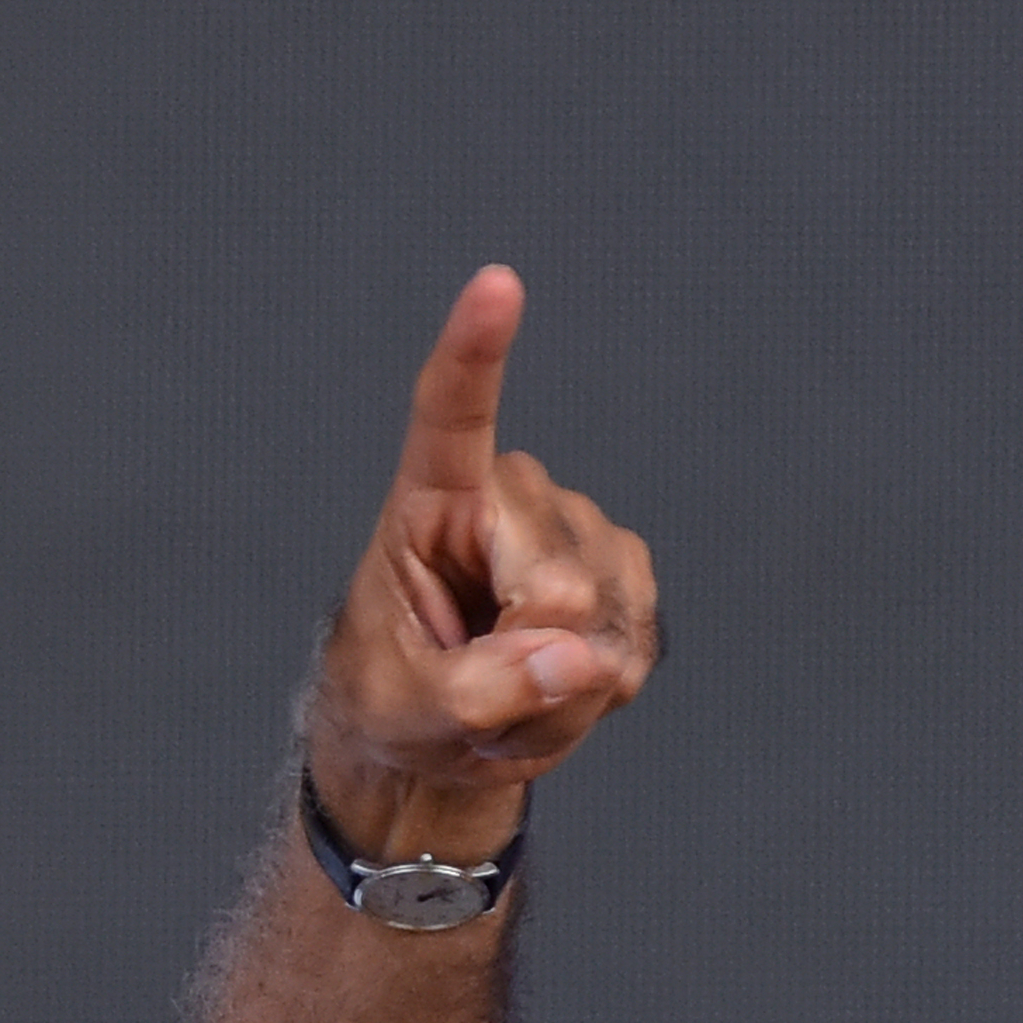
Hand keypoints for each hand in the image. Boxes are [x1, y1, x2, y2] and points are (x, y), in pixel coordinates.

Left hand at [308, 265, 659, 862]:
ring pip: (599, 628)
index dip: (476, 351)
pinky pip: (631, 652)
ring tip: (500, 689)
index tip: (495, 284)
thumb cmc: (391, 704)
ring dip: (552, 692)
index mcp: (432, 502)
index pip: (453, 416)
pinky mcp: (627, 578)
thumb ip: (475, 694)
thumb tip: (580, 659)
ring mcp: (581, 534)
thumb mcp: (404, 715)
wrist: (431, 739)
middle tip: (472, 692)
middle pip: (555, 588)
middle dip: (524, 662)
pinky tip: (548, 689)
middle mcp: (516, 501)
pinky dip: (587, 697)